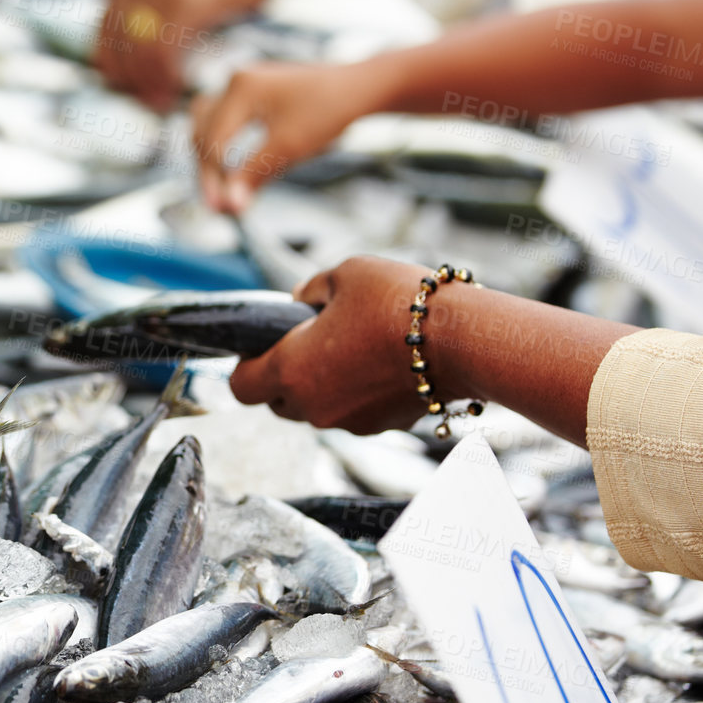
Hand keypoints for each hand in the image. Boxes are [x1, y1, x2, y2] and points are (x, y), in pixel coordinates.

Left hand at [95, 0, 254, 111]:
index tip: (121, 82)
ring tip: (158, 103)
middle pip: (119, 36)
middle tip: (140, 100)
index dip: (110, 56)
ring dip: (146, 82)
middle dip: (126, 75)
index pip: (107, 18)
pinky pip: (162, 49)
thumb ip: (165, 0)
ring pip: (138, 47)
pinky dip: (164, 76)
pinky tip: (172, 91)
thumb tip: (147, 40)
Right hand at [191, 60, 394, 212]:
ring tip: (219, 187)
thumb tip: (230, 206)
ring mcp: (242, 84)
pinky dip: (220, 143)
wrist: (359, 88)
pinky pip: (222, 118)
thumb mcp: (290, 146)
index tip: (222, 209)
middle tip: (219, 206)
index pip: (213, 141)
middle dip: (208, 171)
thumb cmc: (330, 111)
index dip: (214, 179)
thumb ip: (254, 173)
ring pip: (205, 123)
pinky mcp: (251, 92)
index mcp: (242, 87)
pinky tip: (228, 166)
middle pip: (202, 131)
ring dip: (208, 155)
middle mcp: (236, 80)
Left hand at [231, 256, 446, 432]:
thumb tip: (301, 300)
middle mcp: (312, 406)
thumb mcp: (346, 274)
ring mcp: (346, 422)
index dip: (246, 365)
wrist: (461, 340)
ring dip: (321, 385)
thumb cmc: (398, 302)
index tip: (262, 346)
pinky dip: (355, 393)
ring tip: (350, 348)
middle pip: (277, 402)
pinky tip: (379, 363)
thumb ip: (312, 290)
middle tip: (309, 343)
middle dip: (284, 376)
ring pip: (316, 409)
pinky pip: (352, 412)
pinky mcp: (379, 427)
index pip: (241, 386)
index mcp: (290, 370)